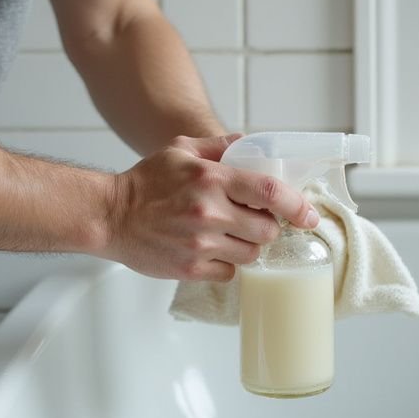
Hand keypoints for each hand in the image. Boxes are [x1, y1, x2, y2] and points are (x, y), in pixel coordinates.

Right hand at [104, 134, 318, 281]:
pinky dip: (226, 265)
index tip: (308, 215)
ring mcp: (200, 244)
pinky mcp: (190, 269)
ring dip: (247, 247)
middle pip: (267, 230)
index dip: (297, 206)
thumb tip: (251, 144)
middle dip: (266, 227)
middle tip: (251, 220)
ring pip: (251, 254)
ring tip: (227, 235)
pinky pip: (229, 273)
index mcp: (211, 178)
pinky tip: (211, 251)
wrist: (110, 216)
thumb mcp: (181, 150)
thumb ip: (220, 145)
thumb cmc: (145, 182)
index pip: (270, 192)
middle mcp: (209, 211)